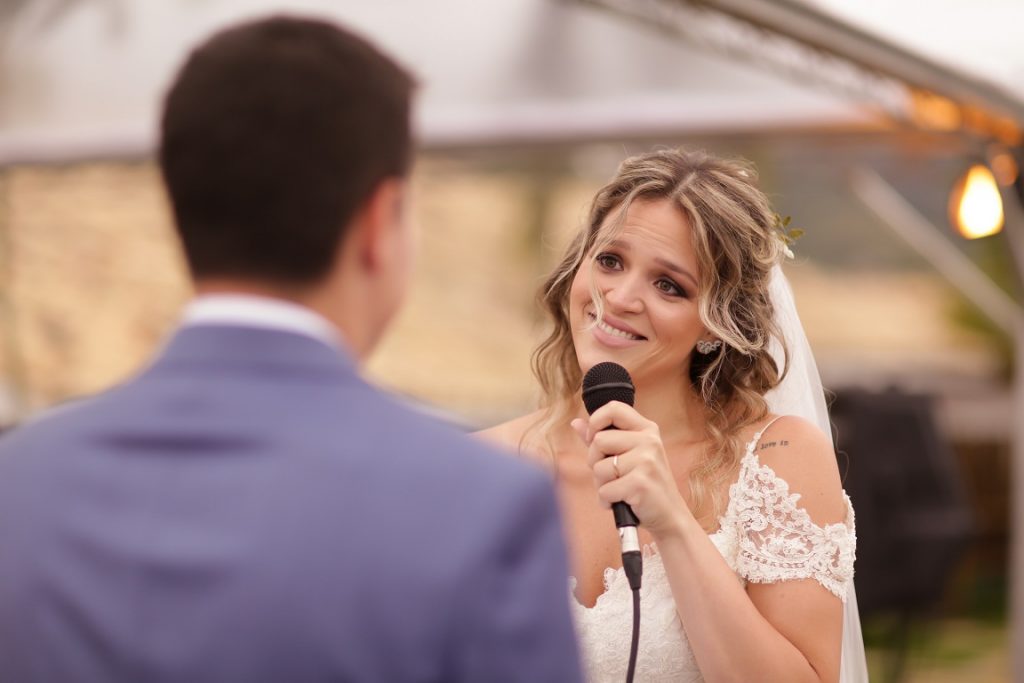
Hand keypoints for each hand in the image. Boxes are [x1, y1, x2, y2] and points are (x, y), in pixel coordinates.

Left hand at [571, 401, 691, 538]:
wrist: (668, 515)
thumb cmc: (644, 484)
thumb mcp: (627, 456)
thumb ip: (602, 438)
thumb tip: (576, 422)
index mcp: (646, 429)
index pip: (614, 408)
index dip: (596, 421)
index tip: (594, 439)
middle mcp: (649, 441)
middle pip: (599, 440)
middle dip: (595, 462)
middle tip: (612, 475)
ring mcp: (647, 461)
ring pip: (599, 468)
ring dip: (602, 485)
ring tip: (619, 489)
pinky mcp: (640, 483)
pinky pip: (604, 490)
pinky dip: (607, 501)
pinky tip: (622, 502)